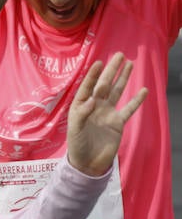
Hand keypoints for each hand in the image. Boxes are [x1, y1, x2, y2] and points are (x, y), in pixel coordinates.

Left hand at [66, 53, 146, 176]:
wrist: (88, 163)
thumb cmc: (76, 145)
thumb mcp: (75, 129)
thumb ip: (82, 113)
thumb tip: (92, 99)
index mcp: (81, 106)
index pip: (88, 86)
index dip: (93, 75)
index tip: (99, 62)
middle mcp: (95, 106)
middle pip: (104, 85)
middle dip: (111, 70)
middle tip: (119, 55)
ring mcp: (107, 113)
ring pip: (117, 92)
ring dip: (122, 79)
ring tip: (129, 64)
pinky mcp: (118, 123)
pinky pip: (129, 109)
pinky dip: (136, 100)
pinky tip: (143, 90)